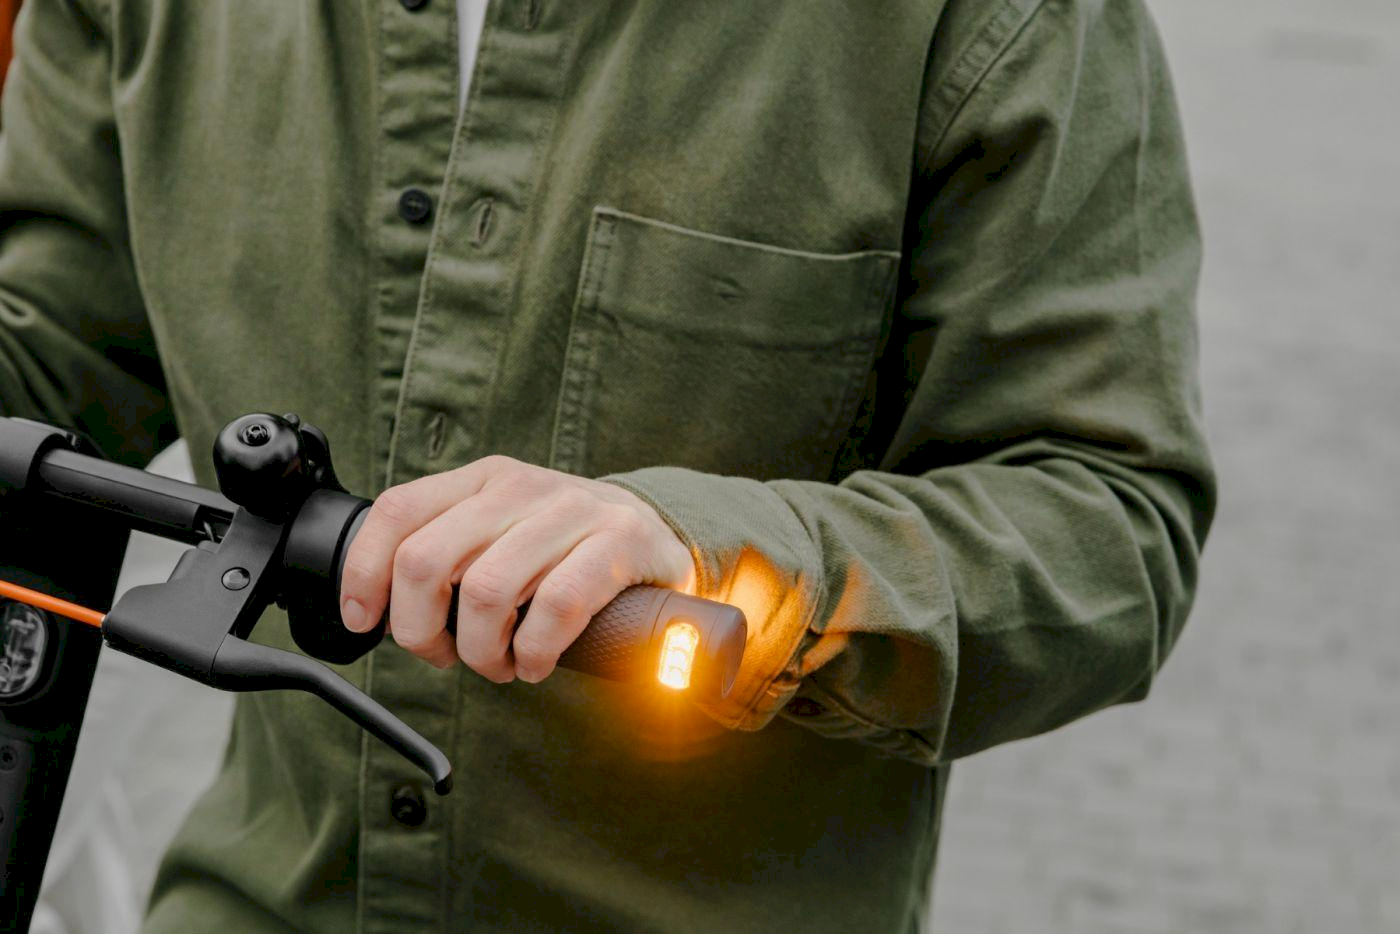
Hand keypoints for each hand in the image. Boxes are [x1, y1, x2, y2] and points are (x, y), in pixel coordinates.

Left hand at [337, 457, 694, 682]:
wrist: (660, 540)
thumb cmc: (566, 553)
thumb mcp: (501, 534)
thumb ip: (448, 551)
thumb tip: (376, 605)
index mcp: (484, 479)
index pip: (398, 512)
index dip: (365, 573)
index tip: (364, 620)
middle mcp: (521, 486)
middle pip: (426, 559)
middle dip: (420, 629)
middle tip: (444, 655)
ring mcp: (573, 510)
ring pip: (485, 590)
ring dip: (481, 651)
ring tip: (498, 664)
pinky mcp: (619, 542)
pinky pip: (555, 607)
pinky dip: (534, 651)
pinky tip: (535, 662)